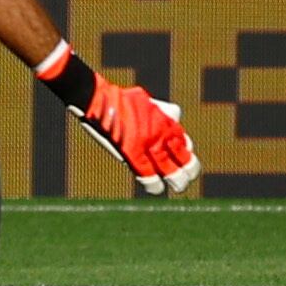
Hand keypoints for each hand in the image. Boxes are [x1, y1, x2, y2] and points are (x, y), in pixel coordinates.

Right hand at [76, 76, 198, 194]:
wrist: (96, 98)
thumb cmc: (116, 97)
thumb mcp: (145, 99)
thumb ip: (160, 109)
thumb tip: (173, 114)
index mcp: (165, 121)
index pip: (184, 142)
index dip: (185, 152)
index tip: (182, 156)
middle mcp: (161, 134)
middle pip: (185, 158)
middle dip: (189, 170)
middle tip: (186, 177)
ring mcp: (148, 145)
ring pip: (172, 171)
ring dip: (177, 181)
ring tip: (178, 187)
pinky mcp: (132, 154)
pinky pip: (148, 175)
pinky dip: (153, 185)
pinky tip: (156, 189)